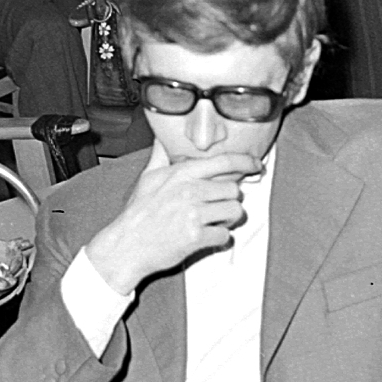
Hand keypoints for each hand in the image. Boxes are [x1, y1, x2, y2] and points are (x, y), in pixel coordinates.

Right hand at [85, 139, 257, 295]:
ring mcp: (194, 214)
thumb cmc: (138, 213)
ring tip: (213, 220)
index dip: (246, 161)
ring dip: (228, 218)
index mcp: (181, 174)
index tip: (255, 164)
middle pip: (234, 189)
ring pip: (234, 211)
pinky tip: (206, 236)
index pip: (224, 161)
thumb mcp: (147, 178)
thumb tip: (163, 137)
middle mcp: (189, 191)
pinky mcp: (196, 237)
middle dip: (230, 198)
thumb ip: (160, 155)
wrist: (127, 245)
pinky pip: (225, 235)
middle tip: (218, 205)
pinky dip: (219, 238)